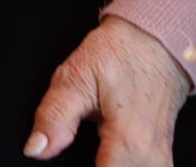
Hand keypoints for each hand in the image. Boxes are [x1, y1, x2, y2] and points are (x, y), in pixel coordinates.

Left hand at [26, 16, 189, 164]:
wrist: (157, 42)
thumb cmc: (120, 54)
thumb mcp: (77, 76)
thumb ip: (55, 116)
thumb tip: (35, 149)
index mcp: (130, 142)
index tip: (60, 157)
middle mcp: (151, 158)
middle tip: (68, 146)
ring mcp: (160, 160)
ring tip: (91, 152)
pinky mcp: (160, 159)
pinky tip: (103, 159)